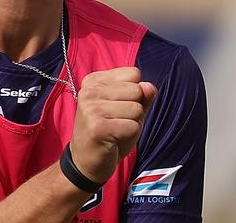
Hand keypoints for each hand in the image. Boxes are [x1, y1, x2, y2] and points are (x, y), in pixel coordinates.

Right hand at [69, 67, 156, 184]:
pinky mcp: (98, 127)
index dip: (135, 93)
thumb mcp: (128, 109)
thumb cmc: (109, 132)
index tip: (117, 107)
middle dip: (135, 110)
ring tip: (115, 131)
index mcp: (94, 81)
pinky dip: (129, 136)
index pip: (134, 73)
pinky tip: (113, 140)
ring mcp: (91, 108)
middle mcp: (89, 91)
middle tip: (116, 122)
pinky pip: (133, 126)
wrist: (86, 162)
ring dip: (132, 124)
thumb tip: (149, 87)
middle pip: (137, 90)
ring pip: (136, 109)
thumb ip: (141, 95)